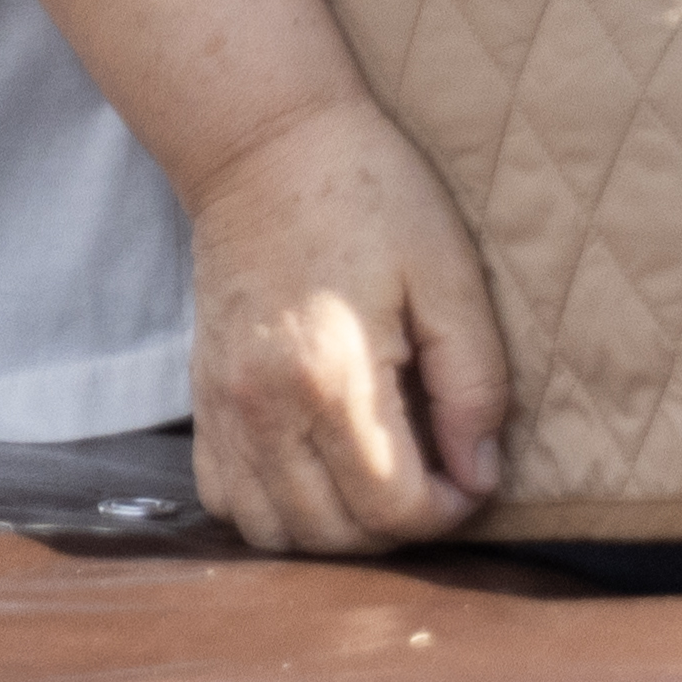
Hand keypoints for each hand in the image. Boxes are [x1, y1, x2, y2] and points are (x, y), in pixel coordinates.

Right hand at [176, 95, 513, 553]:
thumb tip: (480, 474)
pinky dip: (275, 512)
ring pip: (274, 534)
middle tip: (435, 479)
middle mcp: (265, 409)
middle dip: (397, 528)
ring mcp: (223, 411)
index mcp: (332, 377)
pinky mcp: (202, 401)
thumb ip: (474, 382)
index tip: (471, 478)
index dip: (446, 512)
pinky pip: (227, 501)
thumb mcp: (448, 273)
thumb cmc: (370, 193)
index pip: (391, 508)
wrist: (263, 144)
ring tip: (379, 479)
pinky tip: (317, 471)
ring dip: (335, 532)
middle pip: (333, 537)